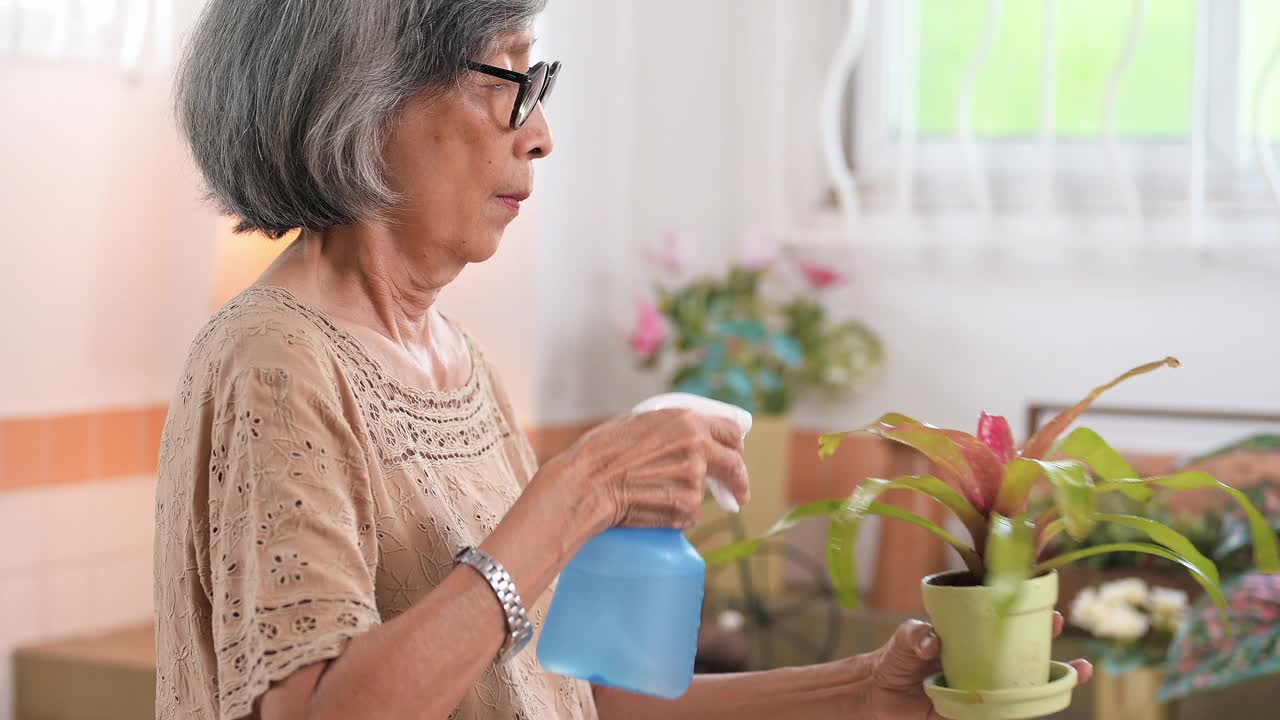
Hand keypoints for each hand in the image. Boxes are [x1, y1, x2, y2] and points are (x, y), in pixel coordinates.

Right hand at [542, 409, 748, 532]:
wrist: (587, 484)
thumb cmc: (602, 452)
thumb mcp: (641, 422)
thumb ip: (672, 428)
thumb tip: (690, 436)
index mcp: (688, 421)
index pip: (731, 431)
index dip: (736, 446)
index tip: (736, 457)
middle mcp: (698, 447)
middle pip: (734, 465)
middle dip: (738, 481)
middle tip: (736, 493)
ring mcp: (695, 479)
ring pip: (704, 493)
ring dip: (688, 498)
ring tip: (653, 495)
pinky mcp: (687, 508)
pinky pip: (689, 514)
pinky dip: (675, 514)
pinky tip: (649, 507)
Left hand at [850, 613, 1092, 719]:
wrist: (879, 693)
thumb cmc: (895, 658)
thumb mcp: (904, 639)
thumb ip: (915, 635)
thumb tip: (931, 642)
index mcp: (971, 637)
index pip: (1007, 624)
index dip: (1032, 617)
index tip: (1052, 614)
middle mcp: (983, 661)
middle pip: (1025, 655)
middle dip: (1052, 650)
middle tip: (1074, 651)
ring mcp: (983, 687)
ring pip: (1024, 686)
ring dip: (1052, 682)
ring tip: (1077, 675)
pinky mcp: (975, 712)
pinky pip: (1003, 713)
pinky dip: (1023, 712)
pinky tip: (1041, 708)